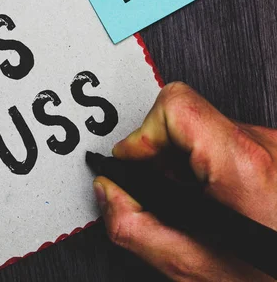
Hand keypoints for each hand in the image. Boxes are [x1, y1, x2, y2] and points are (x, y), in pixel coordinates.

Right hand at [93, 82, 276, 281]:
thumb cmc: (270, 279)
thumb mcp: (190, 265)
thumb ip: (134, 226)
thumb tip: (110, 192)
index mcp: (243, 166)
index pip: (176, 106)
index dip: (143, 133)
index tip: (133, 158)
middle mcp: (267, 146)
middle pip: (187, 117)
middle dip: (162, 152)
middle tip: (162, 188)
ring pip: (208, 129)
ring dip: (187, 160)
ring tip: (195, 200)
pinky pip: (230, 141)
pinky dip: (211, 164)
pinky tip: (218, 198)